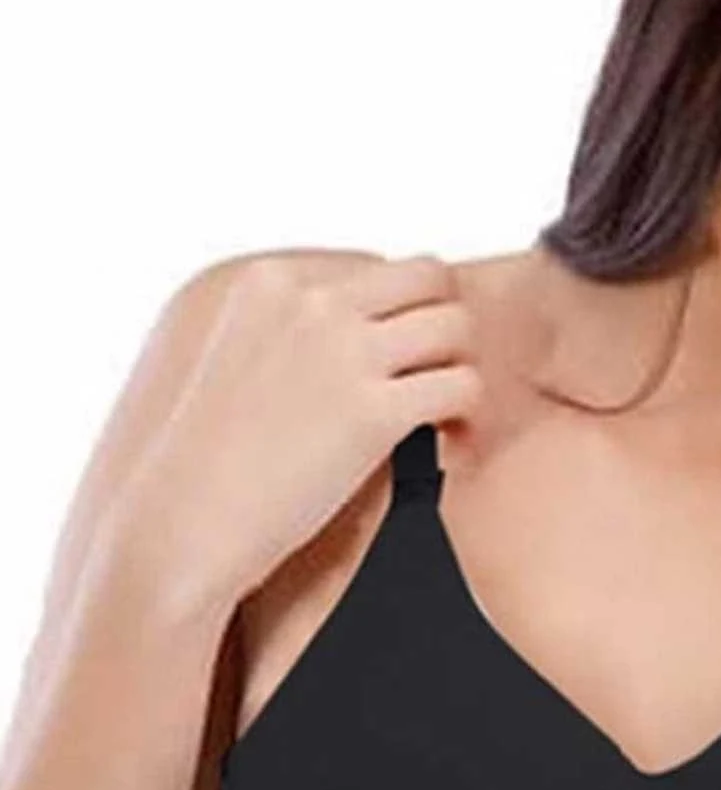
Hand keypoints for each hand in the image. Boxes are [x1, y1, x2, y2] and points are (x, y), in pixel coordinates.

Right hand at [125, 251, 483, 604]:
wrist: (183, 523)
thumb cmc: (206, 460)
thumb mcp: (234, 357)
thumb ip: (290, 327)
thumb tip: (358, 329)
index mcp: (271, 281)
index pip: (375, 266)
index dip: (398, 313)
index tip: (397, 357)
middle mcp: (311, 303)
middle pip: (427, 277)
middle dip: (443, 321)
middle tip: (439, 372)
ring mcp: (345, 354)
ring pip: (455, 325)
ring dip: (461, 365)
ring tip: (448, 410)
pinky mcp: (375, 412)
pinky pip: (461, 386)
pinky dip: (467, 414)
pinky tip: (450, 441)